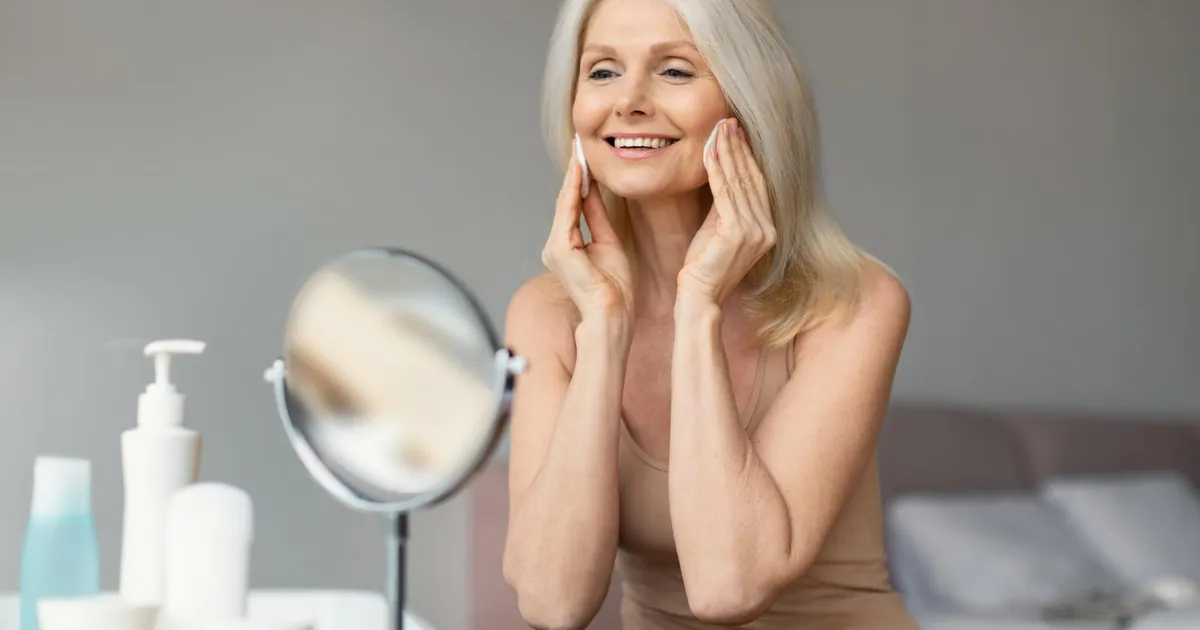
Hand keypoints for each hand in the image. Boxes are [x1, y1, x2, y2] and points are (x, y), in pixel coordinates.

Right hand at [541, 150, 633, 323]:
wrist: (613, 315)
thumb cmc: (615, 289)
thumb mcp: (610, 242)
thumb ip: (598, 217)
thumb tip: (593, 191)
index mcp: (567, 246)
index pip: (574, 205)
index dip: (580, 180)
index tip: (586, 156)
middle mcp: (556, 246)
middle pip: (566, 201)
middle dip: (574, 172)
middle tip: (580, 144)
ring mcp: (555, 248)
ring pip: (565, 204)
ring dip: (573, 176)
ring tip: (580, 151)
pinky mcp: (560, 250)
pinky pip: (567, 213)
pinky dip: (573, 191)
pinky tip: (581, 172)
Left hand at [678, 118, 775, 304]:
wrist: (699, 297)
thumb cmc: (703, 267)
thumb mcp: (719, 230)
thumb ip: (725, 206)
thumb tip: (721, 173)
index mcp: (767, 228)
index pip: (757, 183)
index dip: (747, 155)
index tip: (736, 132)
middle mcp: (766, 228)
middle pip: (751, 177)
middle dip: (738, 146)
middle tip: (728, 120)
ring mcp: (755, 231)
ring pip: (738, 180)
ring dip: (727, 151)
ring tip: (719, 127)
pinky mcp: (737, 232)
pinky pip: (724, 192)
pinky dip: (716, 168)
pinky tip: (709, 150)